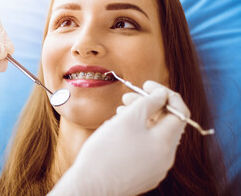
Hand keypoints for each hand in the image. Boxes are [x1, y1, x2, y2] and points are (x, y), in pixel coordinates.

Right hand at [49, 81, 188, 195]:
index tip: (148, 86)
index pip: (180, 112)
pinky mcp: (143, 174)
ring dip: (141, 119)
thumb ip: (149, 102)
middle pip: (165, 123)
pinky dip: (137, 134)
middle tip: (128, 97)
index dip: (166, 94)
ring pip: (154, 135)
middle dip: (149, 105)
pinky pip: (146, 148)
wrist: (90, 186)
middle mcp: (165, 158)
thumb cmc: (106, 151)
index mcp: (165, 143)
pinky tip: (119, 129)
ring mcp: (155, 168)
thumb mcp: (129, 118)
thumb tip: (162, 95)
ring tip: (121, 112)